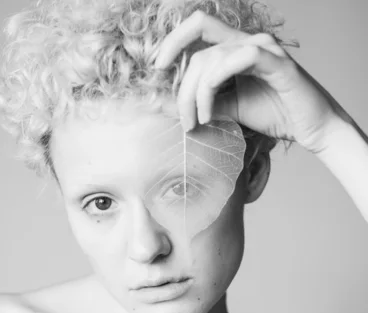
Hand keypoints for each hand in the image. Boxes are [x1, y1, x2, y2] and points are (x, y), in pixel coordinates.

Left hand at [154, 10, 346, 152]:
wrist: (311, 128)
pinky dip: (215, 85)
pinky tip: (209, 111)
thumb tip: (170, 106)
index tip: (157, 68)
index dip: (173, 41)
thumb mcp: (230, 110)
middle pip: (198, 45)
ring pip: (213, 57)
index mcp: (236, 48)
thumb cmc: (275, 115)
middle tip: (183, 120)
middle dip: (181, 85)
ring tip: (198, 122)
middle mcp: (248, 41)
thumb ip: (204, 104)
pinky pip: (238, 59)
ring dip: (196, 94)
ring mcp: (263, 48)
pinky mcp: (276, 62)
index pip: (198, 28)